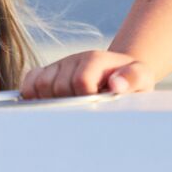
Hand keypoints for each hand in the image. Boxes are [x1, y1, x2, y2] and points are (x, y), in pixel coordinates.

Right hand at [20, 50, 153, 98]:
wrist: (120, 72)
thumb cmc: (131, 81)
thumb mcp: (142, 78)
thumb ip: (133, 79)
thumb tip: (115, 84)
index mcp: (96, 60)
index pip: (81, 81)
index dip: (86, 98)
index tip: (97, 107)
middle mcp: (74, 59)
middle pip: (57, 86)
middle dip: (69, 104)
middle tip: (84, 111)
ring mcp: (60, 65)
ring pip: (40, 85)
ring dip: (50, 101)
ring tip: (69, 110)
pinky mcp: (48, 72)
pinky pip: (30, 81)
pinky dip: (32, 94)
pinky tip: (47, 105)